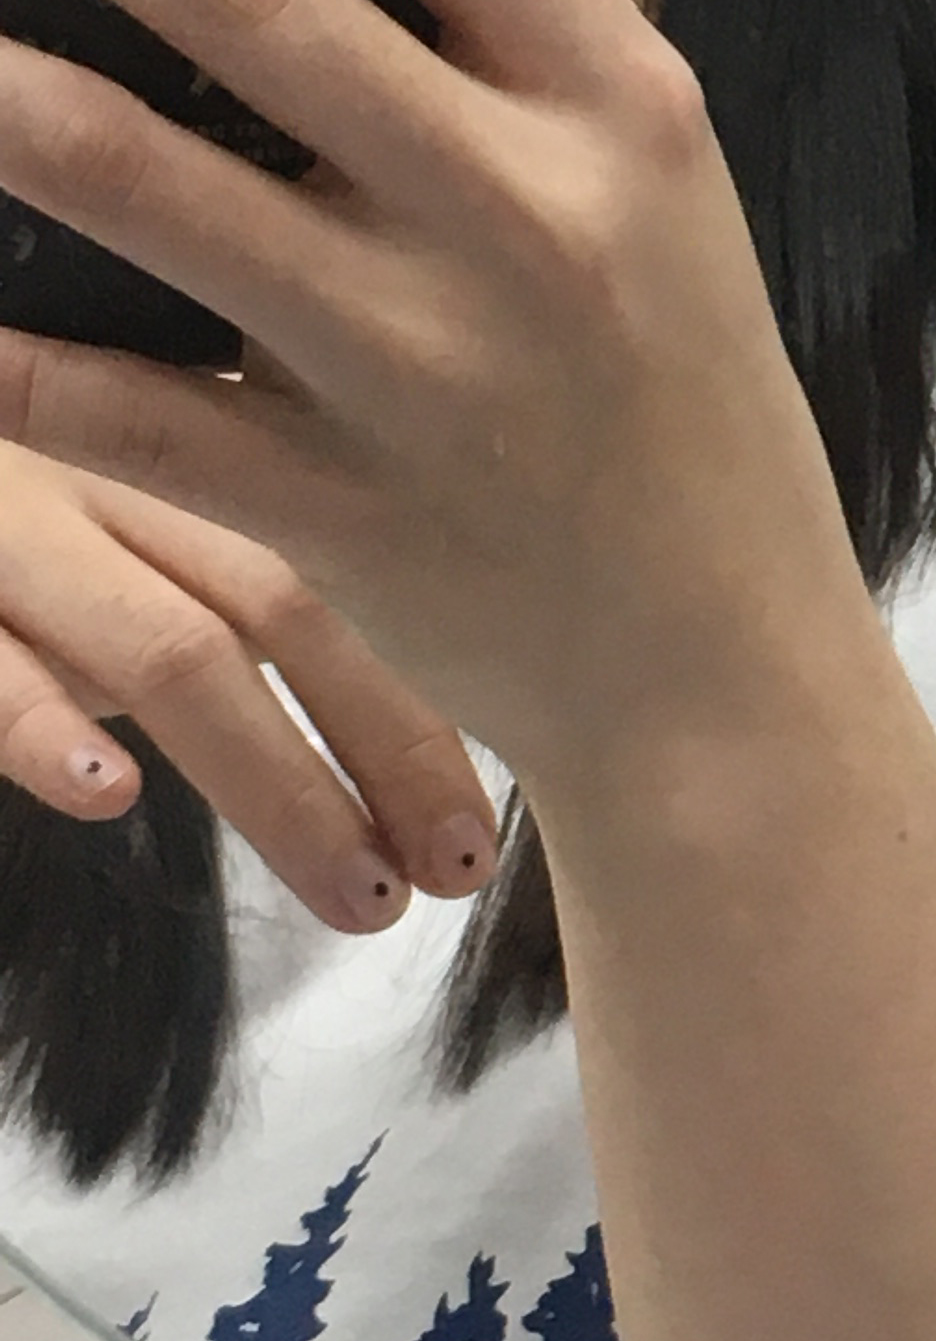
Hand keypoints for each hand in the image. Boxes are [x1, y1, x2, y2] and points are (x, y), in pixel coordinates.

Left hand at [0, 0, 876, 794]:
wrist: (724, 667)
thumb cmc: (675, 393)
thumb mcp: (642, 189)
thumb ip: (502, 50)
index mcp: (617, 104)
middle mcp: (526, 215)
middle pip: (253, 5)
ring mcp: (425, 369)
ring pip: (153, 192)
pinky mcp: (336, 511)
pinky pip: (119, 412)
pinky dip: (0, 352)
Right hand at [0, 445, 497, 928]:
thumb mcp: (96, 505)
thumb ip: (201, 569)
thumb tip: (356, 728)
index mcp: (168, 443)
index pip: (342, 566)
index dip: (421, 707)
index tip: (483, 836)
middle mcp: (101, 464)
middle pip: (284, 605)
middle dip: (386, 756)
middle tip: (455, 882)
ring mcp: (1, 515)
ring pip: (165, 644)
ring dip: (276, 782)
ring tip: (357, 897)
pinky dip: (38, 721)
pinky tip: (104, 796)